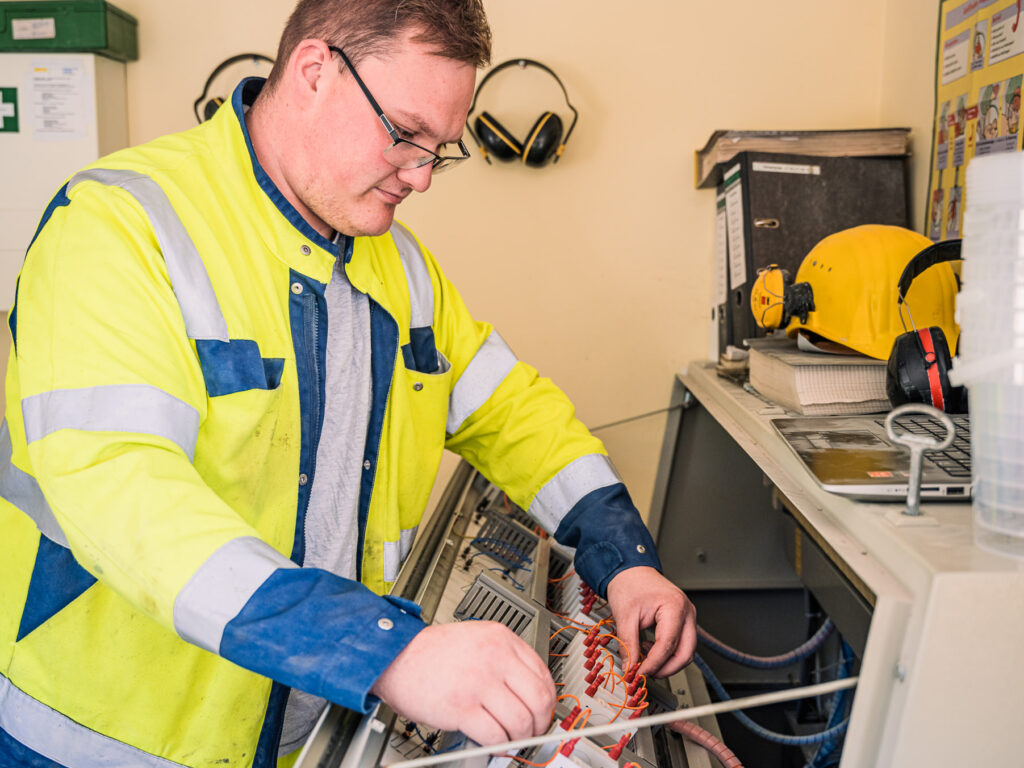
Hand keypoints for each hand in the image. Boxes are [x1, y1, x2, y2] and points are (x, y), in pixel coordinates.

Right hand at [370, 621, 556, 744]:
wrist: (395, 656)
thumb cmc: (432, 652)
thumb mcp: (477, 639)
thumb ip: (504, 659)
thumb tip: (528, 691)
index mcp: (501, 639)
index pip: (543, 675)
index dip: (547, 701)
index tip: (543, 713)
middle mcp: (494, 658)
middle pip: (539, 700)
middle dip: (540, 723)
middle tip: (533, 732)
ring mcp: (479, 682)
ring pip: (521, 721)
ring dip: (519, 738)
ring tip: (510, 739)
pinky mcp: (462, 707)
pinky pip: (495, 735)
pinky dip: (499, 745)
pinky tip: (493, 743)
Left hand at [605, 566, 695, 677]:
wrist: (630, 570)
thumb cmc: (629, 584)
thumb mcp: (624, 616)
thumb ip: (628, 644)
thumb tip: (630, 668)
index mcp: (674, 607)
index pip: (668, 645)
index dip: (654, 664)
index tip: (639, 673)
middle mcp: (687, 612)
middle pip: (685, 653)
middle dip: (666, 668)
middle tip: (645, 673)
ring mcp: (687, 617)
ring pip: (685, 651)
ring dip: (666, 662)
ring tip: (644, 659)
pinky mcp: (682, 621)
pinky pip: (680, 644)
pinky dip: (667, 653)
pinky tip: (649, 648)